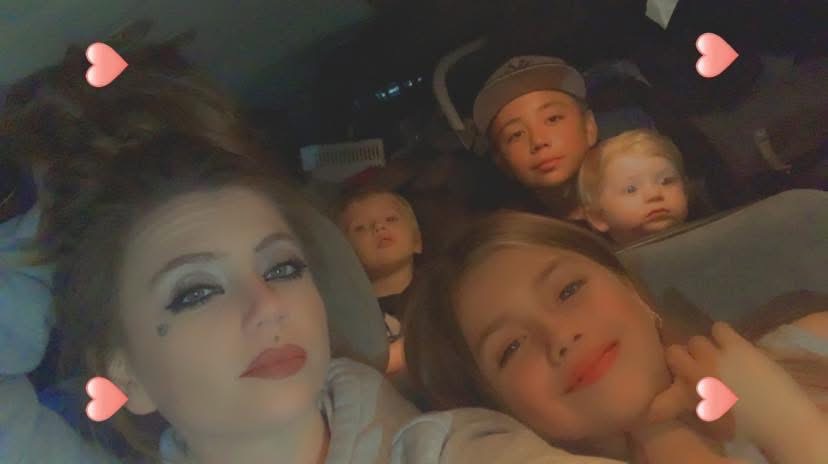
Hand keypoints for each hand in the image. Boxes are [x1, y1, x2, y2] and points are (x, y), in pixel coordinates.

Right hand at [652, 322, 827, 462]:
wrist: (779, 417)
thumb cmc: (743, 426)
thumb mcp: (709, 418)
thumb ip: (690, 403)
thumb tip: (679, 394)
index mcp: (686, 391)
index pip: (662, 373)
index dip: (668, 372)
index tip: (675, 378)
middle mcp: (694, 370)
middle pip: (675, 351)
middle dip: (683, 359)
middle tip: (696, 367)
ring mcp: (715, 354)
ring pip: (696, 341)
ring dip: (702, 349)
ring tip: (715, 356)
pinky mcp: (736, 344)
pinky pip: (719, 328)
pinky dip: (721, 336)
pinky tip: (729, 345)